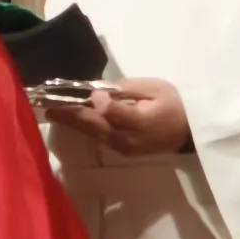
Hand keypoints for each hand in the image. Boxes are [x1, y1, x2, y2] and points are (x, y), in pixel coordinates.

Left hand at [56, 77, 189, 156]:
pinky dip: (85, 127)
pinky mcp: (123, 151)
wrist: (192, 130)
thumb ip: (126, 89)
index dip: (93, 101)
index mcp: (137, 122)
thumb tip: (99, 94)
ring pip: (92, 133)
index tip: (86, 91)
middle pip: (92, 125)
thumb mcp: (154, 88)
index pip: (106, 112)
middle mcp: (126, 139)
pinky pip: (100, 138)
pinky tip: (73, 119)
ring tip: (53, 111)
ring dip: (73, 122)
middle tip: (46, 104)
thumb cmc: (175, 103)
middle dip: (69, 115)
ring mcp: (123, 147)